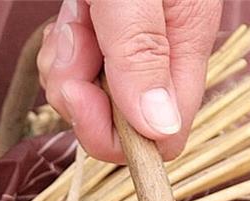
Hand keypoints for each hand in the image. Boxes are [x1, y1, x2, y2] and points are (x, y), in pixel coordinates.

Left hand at [38, 0, 222, 161]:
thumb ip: (143, 53)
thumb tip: (159, 128)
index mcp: (188, 41)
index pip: (162, 137)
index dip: (116, 135)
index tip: (82, 94)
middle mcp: (164, 52)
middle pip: (116, 123)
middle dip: (79, 94)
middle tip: (74, 40)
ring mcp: (132, 47)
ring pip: (88, 98)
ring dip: (66, 67)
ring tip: (75, 17)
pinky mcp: (106, 36)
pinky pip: (74, 71)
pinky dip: (61, 49)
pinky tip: (70, 15)